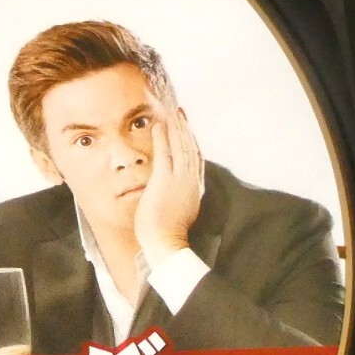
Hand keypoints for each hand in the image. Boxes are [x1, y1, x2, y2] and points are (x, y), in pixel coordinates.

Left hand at [133, 110, 203, 266]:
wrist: (165, 242)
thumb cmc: (166, 233)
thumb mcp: (179, 212)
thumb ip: (178, 198)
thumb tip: (171, 193)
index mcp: (195, 189)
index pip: (195, 159)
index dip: (192, 142)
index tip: (188, 129)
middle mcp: (190, 180)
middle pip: (190, 148)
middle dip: (185, 128)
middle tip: (181, 112)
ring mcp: (179, 179)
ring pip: (180, 146)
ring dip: (176, 127)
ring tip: (172, 112)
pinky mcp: (165, 180)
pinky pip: (165, 152)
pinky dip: (162, 137)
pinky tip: (159, 125)